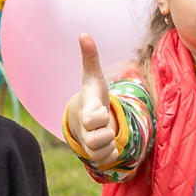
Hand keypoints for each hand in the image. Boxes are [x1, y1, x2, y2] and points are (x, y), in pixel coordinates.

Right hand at [71, 34, 117, 162]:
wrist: (88, 119)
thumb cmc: (94, 96)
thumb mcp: (94, 78)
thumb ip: (91, 58)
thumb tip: (84, 34)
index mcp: (86, 111)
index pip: (91, 118)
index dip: (100, 115)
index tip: (102, 110)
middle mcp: (85, 130)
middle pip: (95, 140)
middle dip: (107, 132)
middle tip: (107, 123)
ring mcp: (89, 144)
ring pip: (100, 153)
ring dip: (110, 144)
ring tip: (109, 133)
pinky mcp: (95, 155)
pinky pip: (105, 161)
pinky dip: (112, 154)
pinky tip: (111, 144)